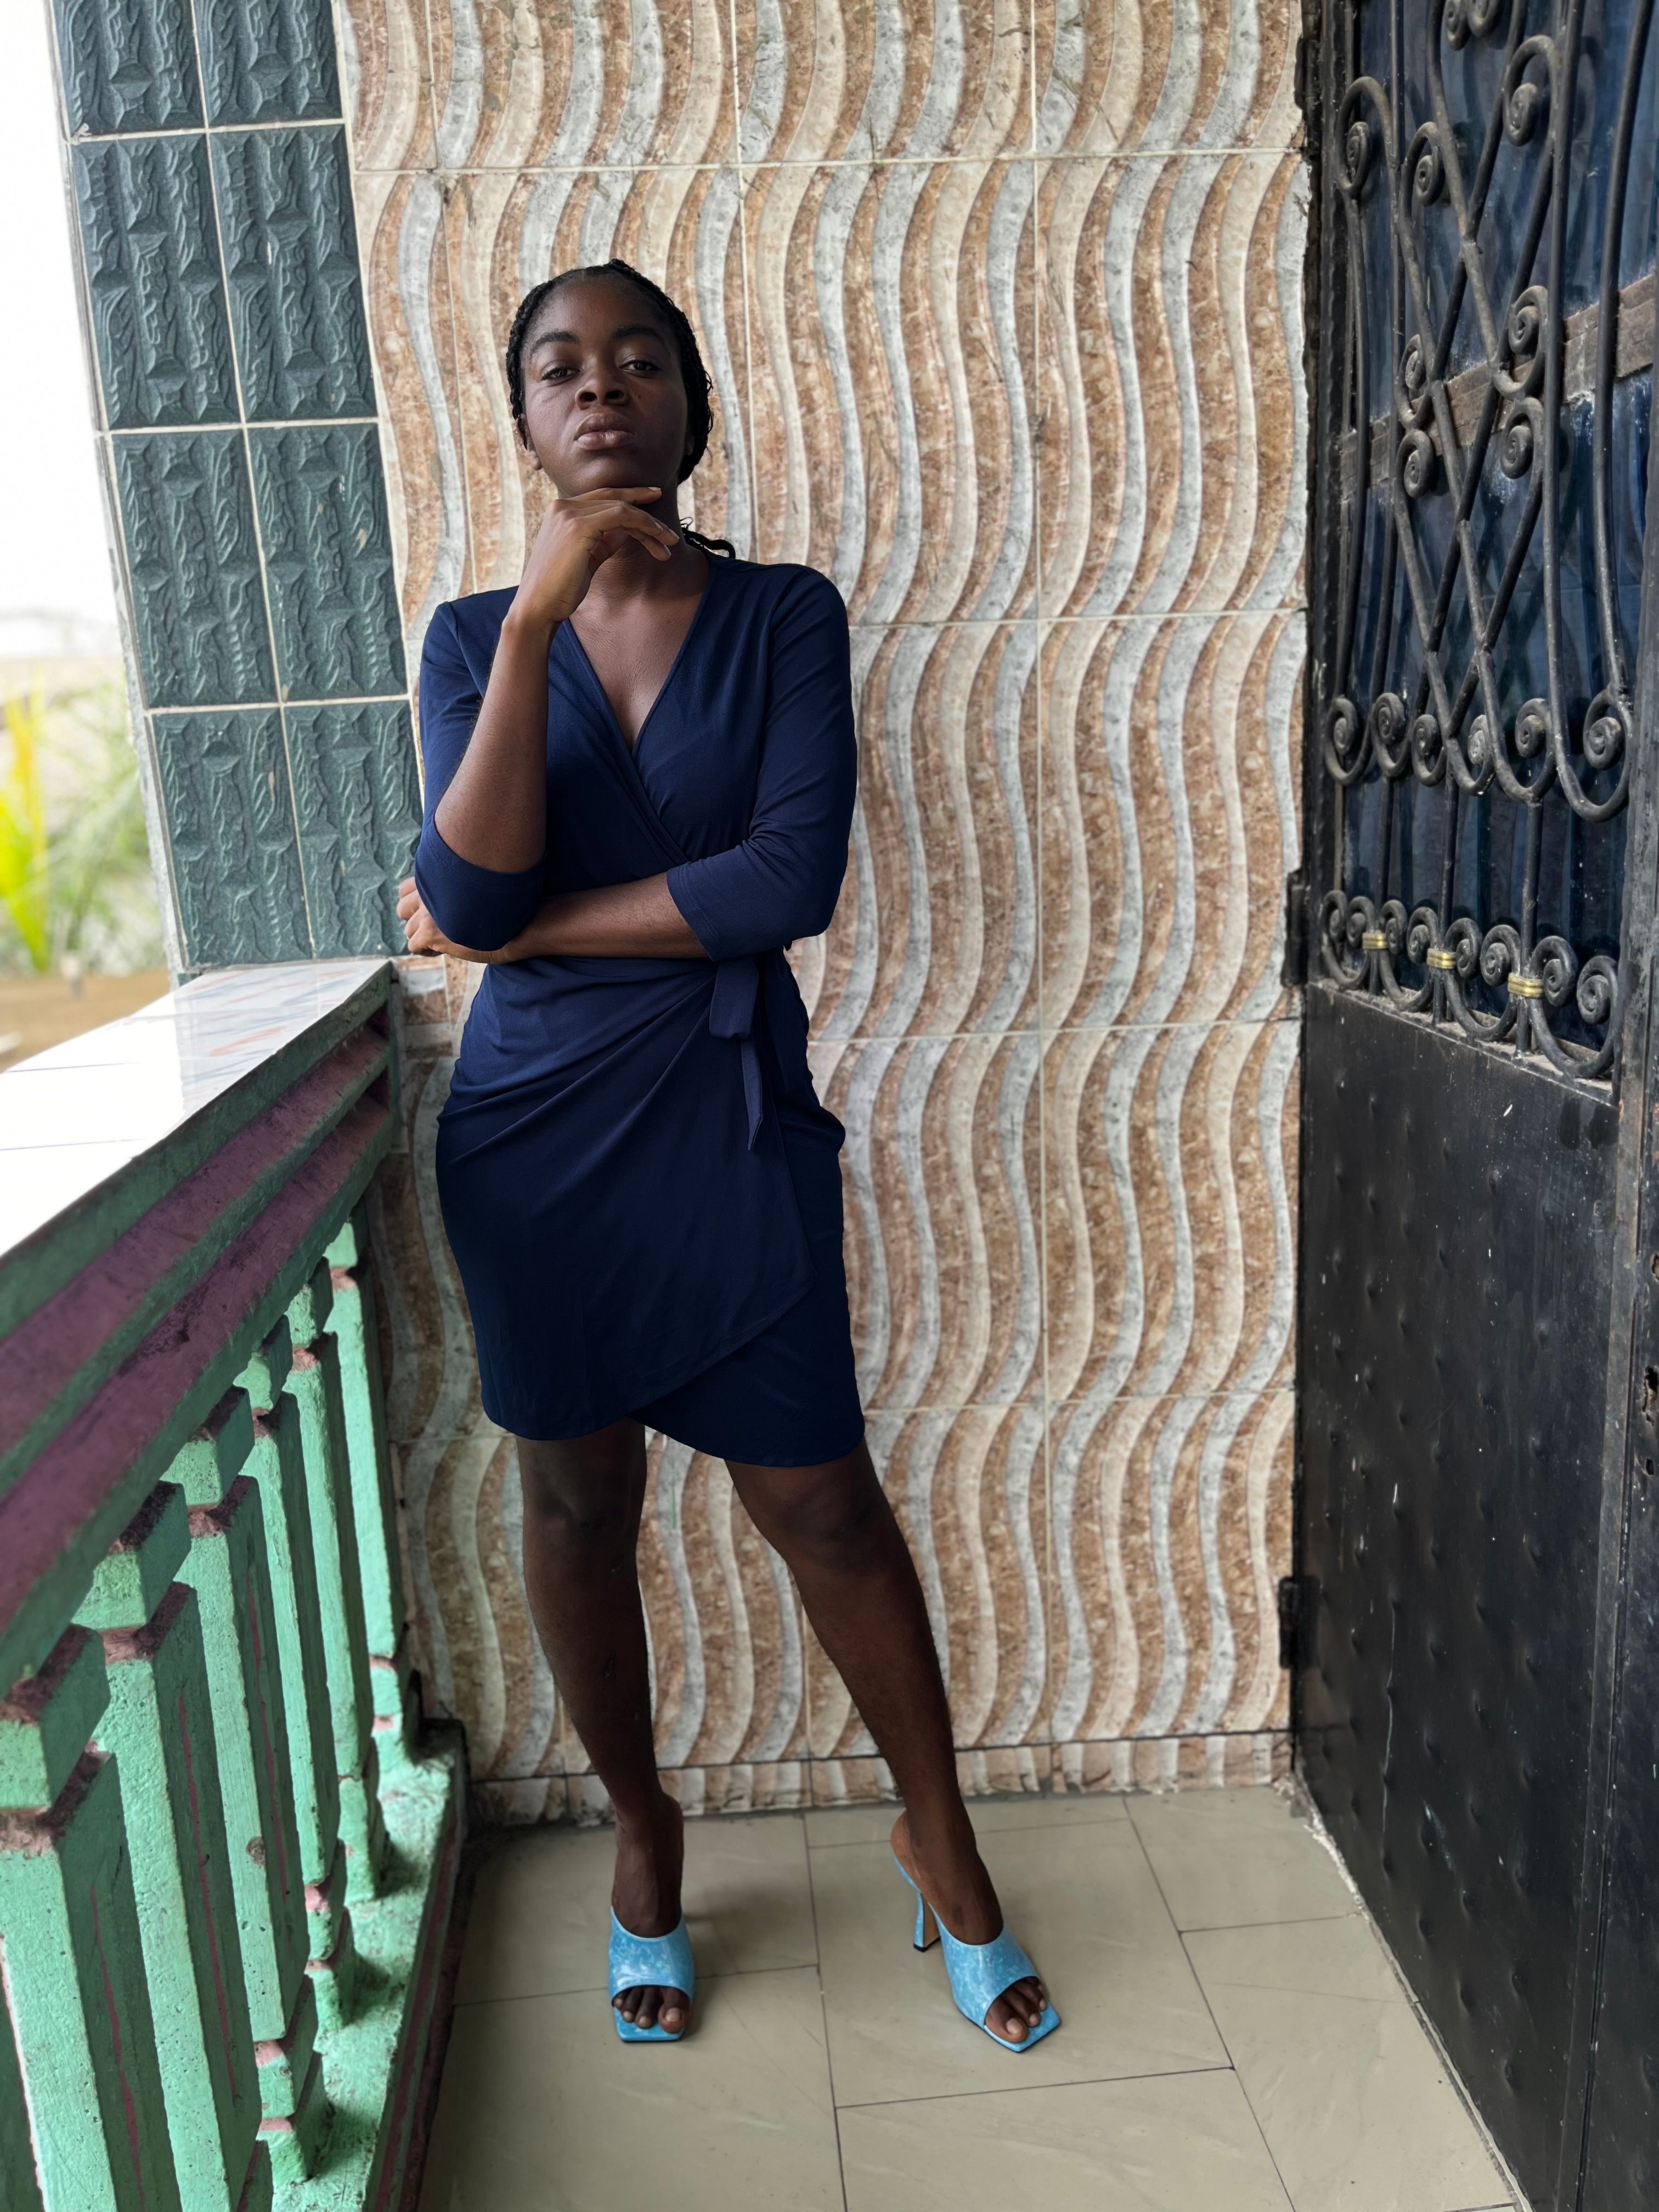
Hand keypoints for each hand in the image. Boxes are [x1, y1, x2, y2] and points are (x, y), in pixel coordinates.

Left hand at [396, 878, 498, 962]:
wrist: (515, 925)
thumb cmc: (501, 910)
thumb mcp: (471, 892)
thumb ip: (450, 893)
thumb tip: (440, 908)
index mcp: (438, 879)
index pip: (406, 888)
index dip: (416, 903)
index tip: (433, 913)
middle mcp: (429, 893)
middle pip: (402, 909)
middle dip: (415, 921)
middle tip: (436, 928)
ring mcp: (428, 912)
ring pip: (408, 930)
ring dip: (423, 937)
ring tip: (443, 941)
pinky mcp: (430, 932)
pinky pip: (413, 945)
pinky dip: (426, 951)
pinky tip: (443, 950)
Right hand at [511, 485, 677, 632]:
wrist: (537, 608)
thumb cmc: (560, 590)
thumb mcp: (587, 558)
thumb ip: (604, 540)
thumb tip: (628, 530)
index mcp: (561, 511)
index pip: (602, 498)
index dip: (630, 498)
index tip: (652, 502)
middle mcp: (563, 506)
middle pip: (614, 499)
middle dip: (646, 509)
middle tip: (670, 526)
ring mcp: (569, 513)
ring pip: (622, 508)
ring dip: (651, 525)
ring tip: (670, 543)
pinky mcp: (578, 526)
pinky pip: (621, 516)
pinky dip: (643, 525)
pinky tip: (657, 541)